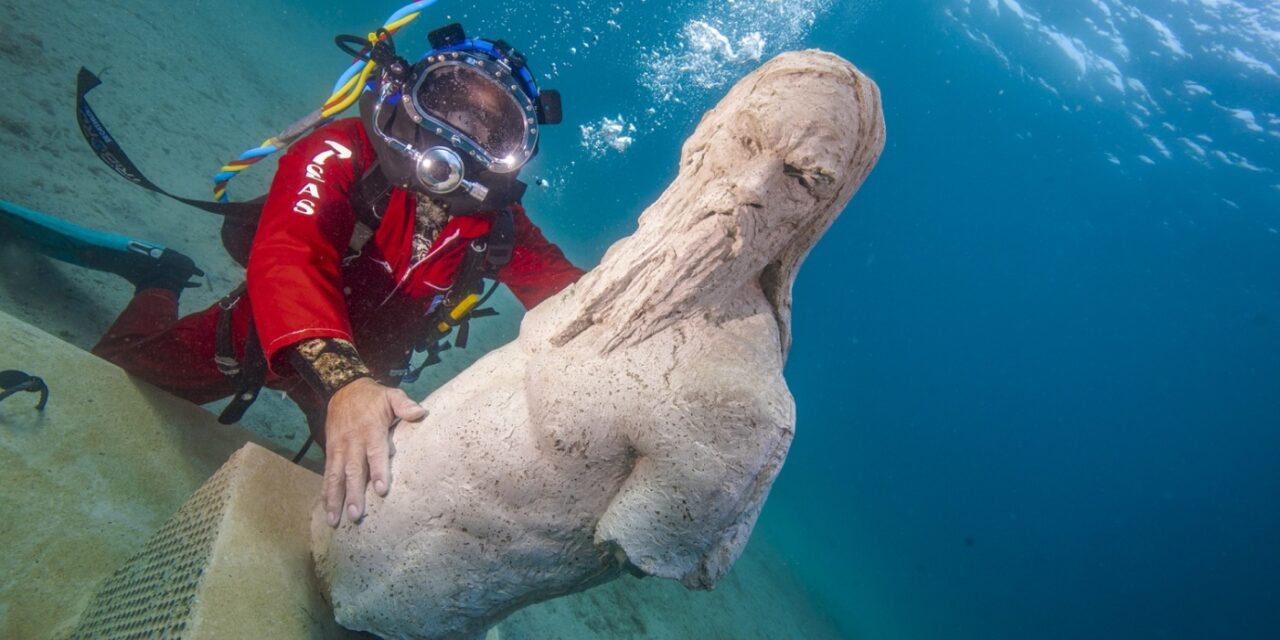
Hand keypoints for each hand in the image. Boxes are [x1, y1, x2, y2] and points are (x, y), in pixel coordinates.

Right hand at [322, 377, 427, 525]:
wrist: (343, 389)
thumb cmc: (374, 398)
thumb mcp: (391, 395)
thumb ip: (405, 405)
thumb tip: (420, 413)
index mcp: (371, 430)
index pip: (375, 453)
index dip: (378, 471)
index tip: (381, 490)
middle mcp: (353, 442)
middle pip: (353, 470)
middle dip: (354, 493)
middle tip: (356, 515)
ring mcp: (339, 448)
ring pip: (335, 476)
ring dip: (335, 499)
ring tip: (335, 520)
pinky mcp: (330, 452)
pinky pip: (327, 474)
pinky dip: (325, 492)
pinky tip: (327, 510)